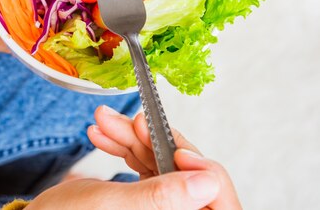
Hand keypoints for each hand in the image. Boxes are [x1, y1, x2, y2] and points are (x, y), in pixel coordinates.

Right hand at [86, 105, 241, 208]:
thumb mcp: (113, 206)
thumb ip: (162, 197)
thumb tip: (208, 181)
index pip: (217, 203)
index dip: (205, 174)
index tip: (177, 150)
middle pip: (188, 177)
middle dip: (157, 143)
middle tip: (131, 121)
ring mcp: (161, 209)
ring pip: (164, 165)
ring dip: (134, 138)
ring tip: (104, 121)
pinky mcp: (145, 199)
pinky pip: (145, 166)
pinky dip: (125, 145)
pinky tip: (104, 134)